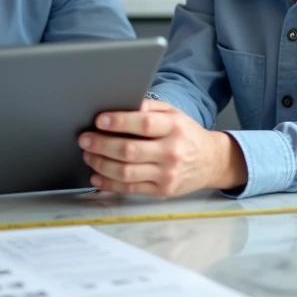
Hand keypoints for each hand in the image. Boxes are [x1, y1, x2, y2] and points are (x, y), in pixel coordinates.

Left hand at [78, 100, 246, 196]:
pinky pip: (130, 188)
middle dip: (102, 145)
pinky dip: (109, 183)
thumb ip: (149, 108)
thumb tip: (120, 104)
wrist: (211, 161)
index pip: (144, 124)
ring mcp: (166, 174)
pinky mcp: (162, 191)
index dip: (119, 122)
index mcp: (174, 128)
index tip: (100, 120)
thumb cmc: (187, 134)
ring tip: (88, 155)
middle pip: (130, 150)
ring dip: (101, 164)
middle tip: (85, 139)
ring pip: (126, 172)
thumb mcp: (174, 114)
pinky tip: (97, 176)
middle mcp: (171, 152)